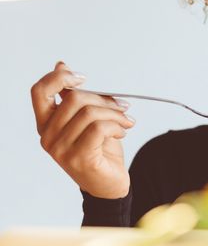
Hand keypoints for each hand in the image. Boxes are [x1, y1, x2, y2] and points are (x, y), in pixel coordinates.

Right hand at [31, 61, 135, 198]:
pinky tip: (123, 131)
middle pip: (74, 99)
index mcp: (46, 123)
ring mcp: (61, 150)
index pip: (39, 91)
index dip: (59, 78)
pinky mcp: (79, 159)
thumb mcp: (87, 118)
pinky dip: (117, 126)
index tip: (83, 78)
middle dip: (104, 99)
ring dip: (116, 114)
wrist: (110, 183)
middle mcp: (48, 137)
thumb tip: (61, 65)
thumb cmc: (100, 149)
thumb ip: (73, 96)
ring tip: (126, 121)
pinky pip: (99, 129)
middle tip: (122, 106)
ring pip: (90, 113)